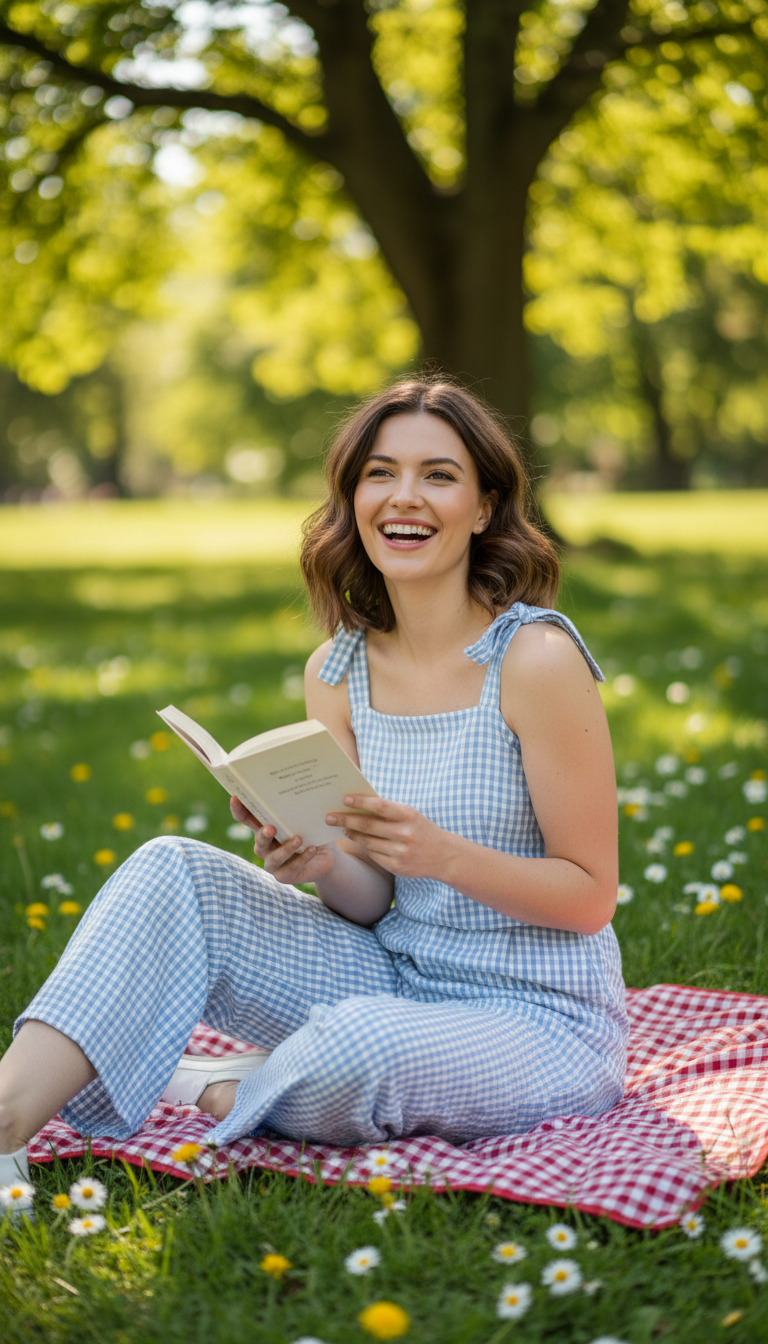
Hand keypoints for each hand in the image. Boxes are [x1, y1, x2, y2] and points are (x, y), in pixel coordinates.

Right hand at [229, 796, 336, 885]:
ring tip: (298, 839)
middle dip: (263, 834)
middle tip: (271, 828)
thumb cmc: (310, 833)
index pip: (247, 819)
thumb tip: (296, 790)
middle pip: (258, 841)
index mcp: (264, 829)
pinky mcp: (285, 876)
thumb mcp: (304, 820)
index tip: (236, 798)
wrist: (324, 858)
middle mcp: (265, 847)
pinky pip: (292, 868)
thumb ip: (296, 811)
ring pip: (274, 858)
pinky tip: (312, 849)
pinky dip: (302, 858)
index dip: (239, 810)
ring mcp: (273, 863)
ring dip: (285, 849)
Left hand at [326, 795, 451, 879]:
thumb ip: (388, 811)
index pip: (379, 806)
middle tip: (329, 817)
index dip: (360, 802)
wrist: (443, 855)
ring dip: (352, 834)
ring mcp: (400, 852)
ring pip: (367, 842)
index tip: (344, 799)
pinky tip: (357, 841)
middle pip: (368, 826)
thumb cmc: (420, 828)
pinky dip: (364, 847)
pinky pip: (374, 855)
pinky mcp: (397, 866)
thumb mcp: (410, 815)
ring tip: (342, 828)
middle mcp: (404, 833)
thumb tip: (358, 803)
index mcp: (408, 815)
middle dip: (345, 820)